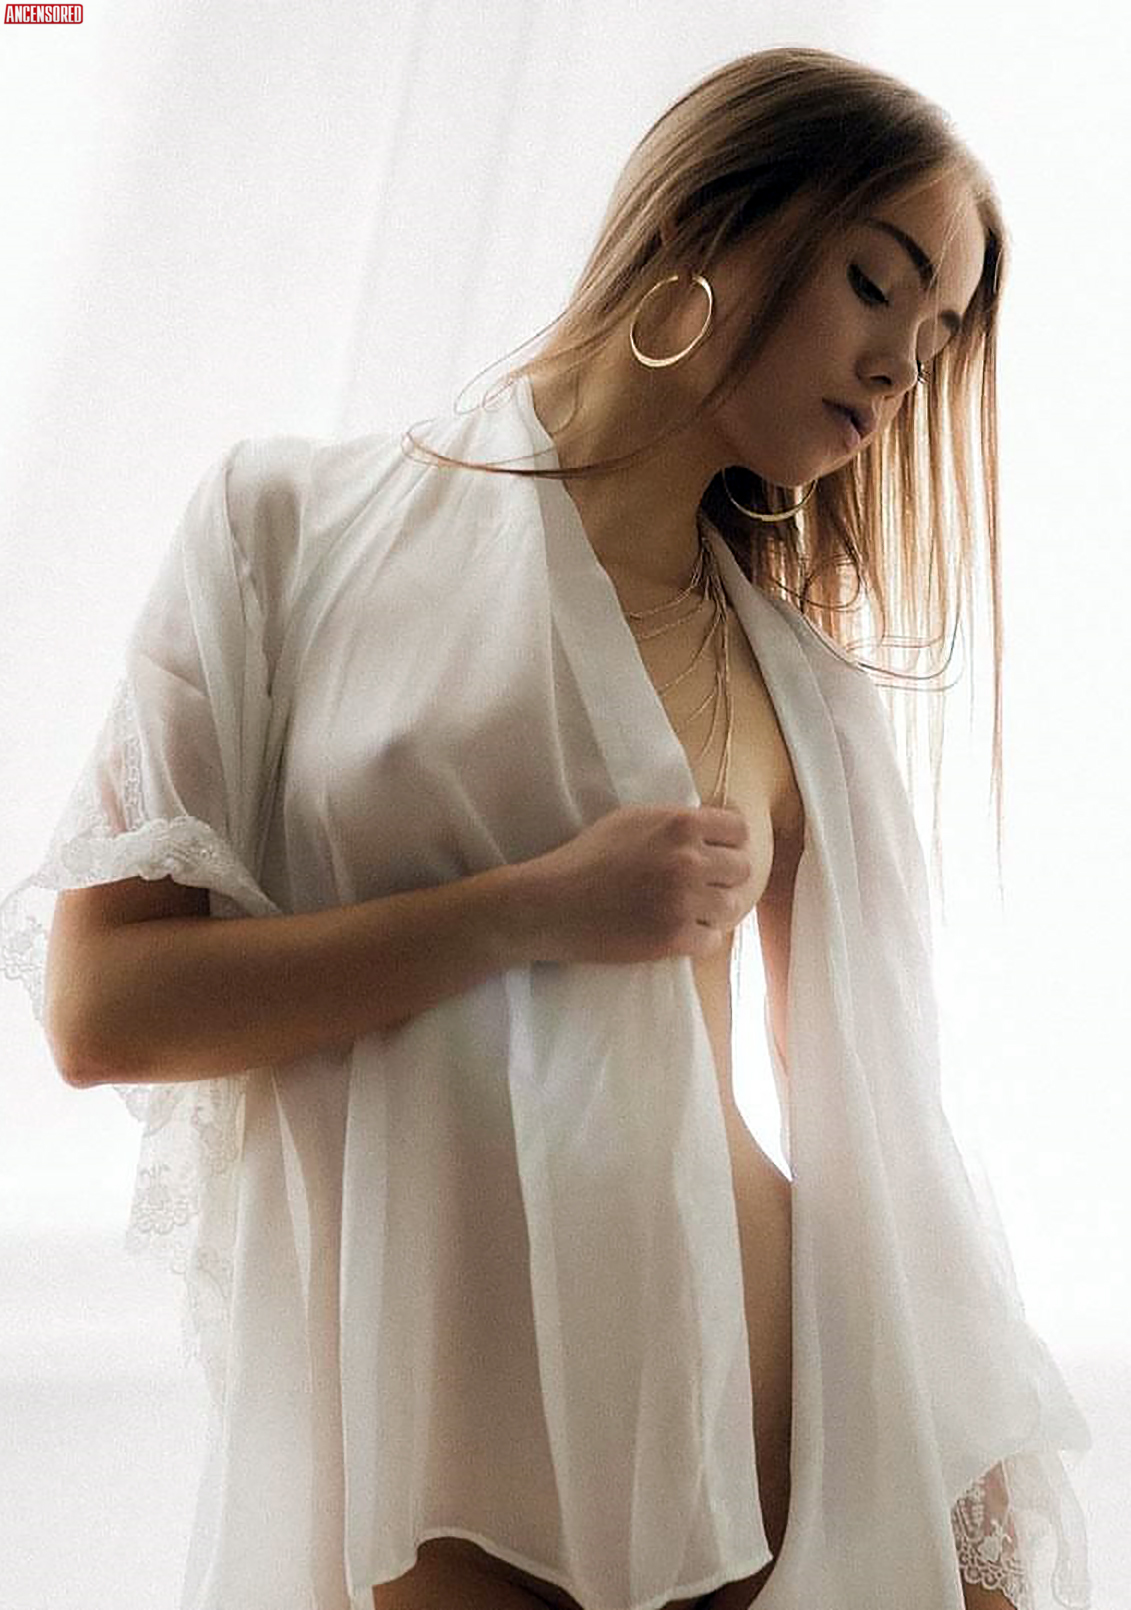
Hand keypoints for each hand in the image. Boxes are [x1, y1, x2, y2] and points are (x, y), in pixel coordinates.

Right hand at [526, 803, 757, 964]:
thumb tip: (713, 830)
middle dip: (722, 878)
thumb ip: (675, 822)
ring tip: (687, 911)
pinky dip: (699, 938)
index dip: (727, 844)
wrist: (551, 904)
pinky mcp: (674, 938)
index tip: (714, 856)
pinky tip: (676, 931)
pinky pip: (713, 940)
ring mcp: (683, 901)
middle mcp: (688, 860)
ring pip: (731, 907)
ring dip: (713, 910)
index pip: (739, 830)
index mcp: (679, 825)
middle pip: (741, 870)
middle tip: (699, 887)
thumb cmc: (586, 858)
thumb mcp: (632, 820)